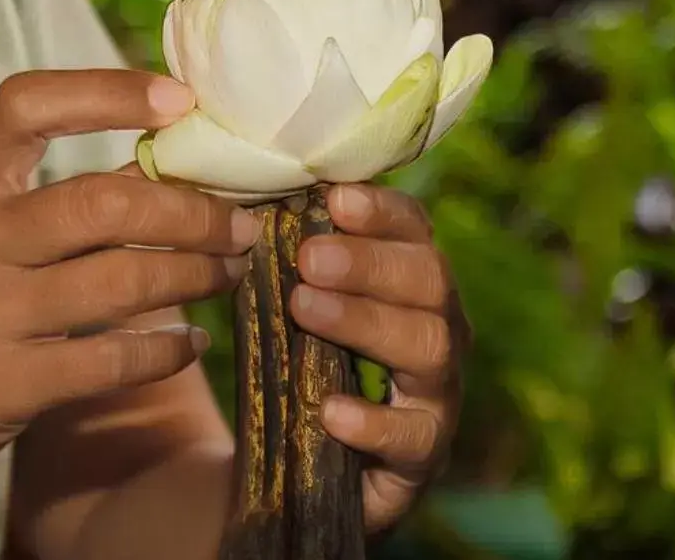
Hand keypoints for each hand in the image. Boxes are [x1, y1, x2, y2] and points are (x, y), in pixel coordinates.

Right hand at [0, 70, 258, 494]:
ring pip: (119, 282)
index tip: (179, 100)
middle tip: (240, 222)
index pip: (25, 106)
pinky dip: (168, 349)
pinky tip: (192, 342)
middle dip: (191, 212)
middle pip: (101, 203)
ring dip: (195, 275)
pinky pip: (112, 359)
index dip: (106, 91)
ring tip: (230, 271)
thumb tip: (178, 158)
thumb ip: (53, 194)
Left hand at [291, 184, 467, 532]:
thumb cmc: (296, 374)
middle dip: (371, 262)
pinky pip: (411, 439)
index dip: (382, 211)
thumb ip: (278, 264)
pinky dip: (373, 422)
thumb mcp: (288, 312)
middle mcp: (438, 332)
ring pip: (428, 348)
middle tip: (310, 256)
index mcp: (412, 286)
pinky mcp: (420, 458)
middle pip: (431, 281)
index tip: (333, 198)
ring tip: (305, 307)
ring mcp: (436, 397)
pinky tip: (330, 411)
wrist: (300, 477)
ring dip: (367, 321)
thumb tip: (235, 204)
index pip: (415, 231)